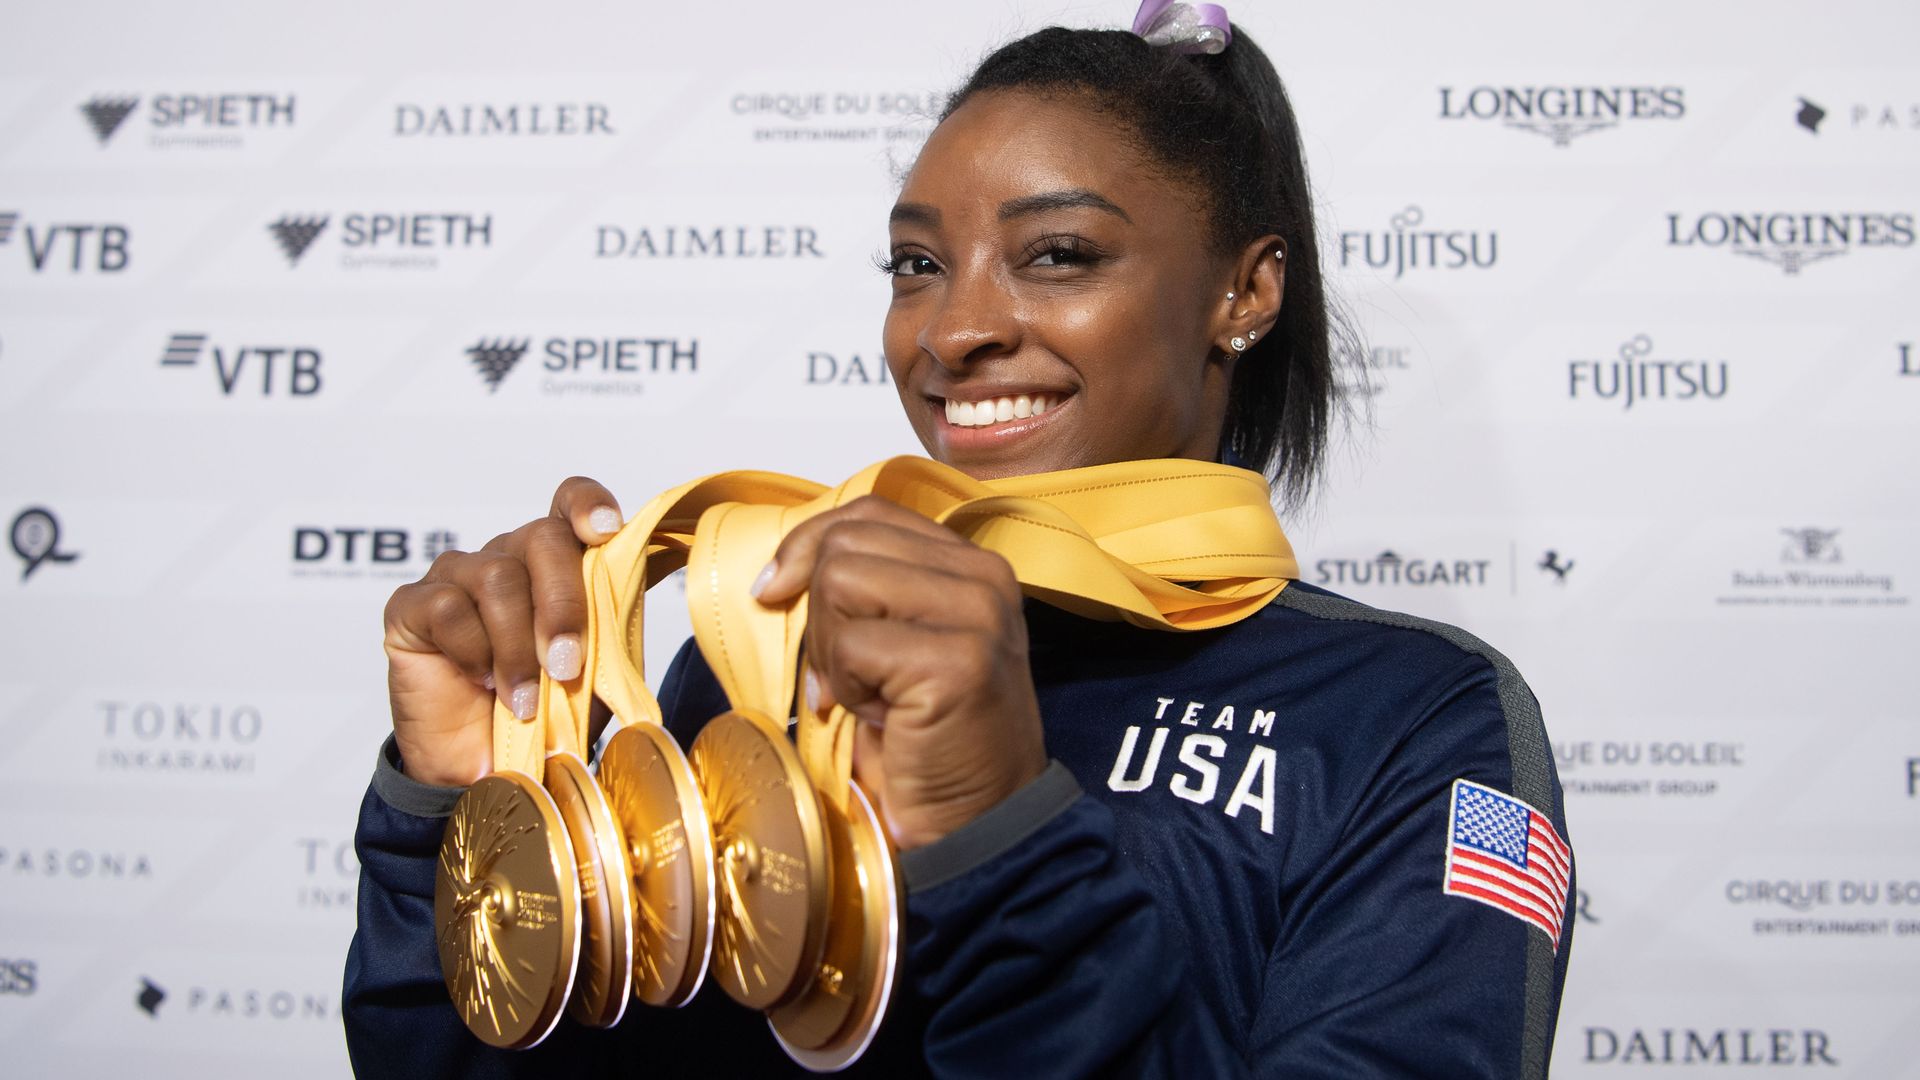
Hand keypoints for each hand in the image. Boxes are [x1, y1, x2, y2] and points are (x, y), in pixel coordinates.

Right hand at [380, 478, 622, 786]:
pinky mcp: (412, 605)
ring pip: (497, 578)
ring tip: (524, 699)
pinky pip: (449, 608)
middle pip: (541, 539)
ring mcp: (457, 575)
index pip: (569, 502)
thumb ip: (613, 619)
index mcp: (556, 562)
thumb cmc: (546, 710)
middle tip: (566, 666)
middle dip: (563, 605)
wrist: (486, 765)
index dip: (587, 505)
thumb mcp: (595, 667)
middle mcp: (507, 556)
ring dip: (518, 646)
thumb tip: (650, 572)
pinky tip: (481, 681)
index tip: (607, 531)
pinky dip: (474, 652)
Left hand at [755, 496, 1047, 848]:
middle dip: (819, 614)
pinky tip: (882, 719)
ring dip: (832, 651)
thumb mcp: (895, 644)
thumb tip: (781, 569)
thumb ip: (866, 591)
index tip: (774, 590)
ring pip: (841, 582)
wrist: (975, 821)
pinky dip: (846, 690)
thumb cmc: (929, 739)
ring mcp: (977, 613)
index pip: (869, 512)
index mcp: (971, 564)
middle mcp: (983, 576)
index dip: (808, 545)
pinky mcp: (957, 659)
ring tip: (868, 696)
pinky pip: (851, 646)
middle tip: (844, 674)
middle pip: (845, 544)